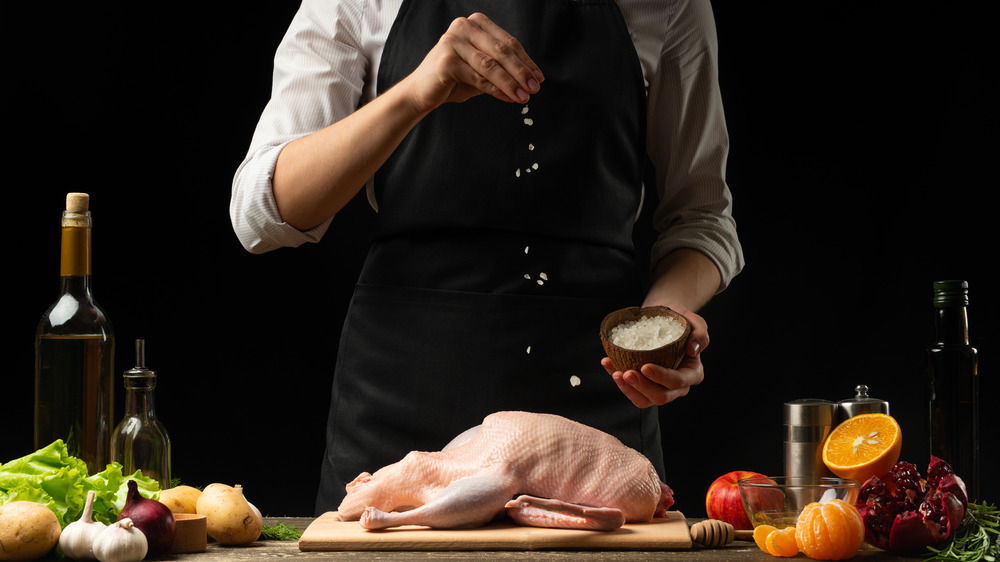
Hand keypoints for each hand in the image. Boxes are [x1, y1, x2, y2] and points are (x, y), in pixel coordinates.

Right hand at [403, 12, 543, 112]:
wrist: (421, 92)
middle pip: (501, 50)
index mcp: (475, 23)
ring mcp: (453, 41)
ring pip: (491, 65)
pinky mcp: (446, 60)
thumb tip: (531, 79)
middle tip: (535, 88)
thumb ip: (502, 69)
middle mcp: (463, 26)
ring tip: (524, 97)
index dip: (526, 61)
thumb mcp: (482, 70)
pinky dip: (497, 89)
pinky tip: (509, 98)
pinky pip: (479, 77)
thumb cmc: (453, 80)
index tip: (539, 78)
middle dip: (521, 71)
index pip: (507, 42)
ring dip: (511, 82)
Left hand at [601, 308, 709, 407]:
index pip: (678, 381)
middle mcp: (677, 386)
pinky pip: (630, 390)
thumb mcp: (695, 322)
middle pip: (661, 397)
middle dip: (642, 387)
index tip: (645, 366)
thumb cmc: (680, 321)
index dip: (662, 377)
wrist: (663, 318)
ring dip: (628, 390)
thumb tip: (693, 350)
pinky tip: (607, 364)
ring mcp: (659, 388)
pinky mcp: (643, 385)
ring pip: (644, 400)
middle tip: (627, 373)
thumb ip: (700, 334)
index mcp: (692, 373)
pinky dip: (618, 380)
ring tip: (615, 373)